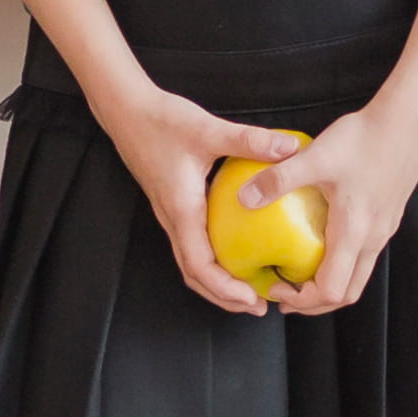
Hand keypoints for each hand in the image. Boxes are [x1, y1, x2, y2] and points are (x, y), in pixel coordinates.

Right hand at [97, 83, 307, 316]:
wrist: (126, 110)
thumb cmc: (162, 120)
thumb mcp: (208, 129)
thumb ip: (249, 140)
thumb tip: (291, 148)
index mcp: (181, 209)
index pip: (199, 264)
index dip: (224, 288)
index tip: (251, 298)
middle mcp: (173, 219)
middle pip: (194, 275)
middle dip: (224, 296)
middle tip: (257, 306)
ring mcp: (171, 215)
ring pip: (191, 263)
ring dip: (217, 282)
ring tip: (248, 291)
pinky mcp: (173, 206)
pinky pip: (192, 245)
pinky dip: (212, 261)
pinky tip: (236, 253)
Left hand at [251, 98, 417, 317]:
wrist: (408, 119)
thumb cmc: (364, 138)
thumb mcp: (316, 157)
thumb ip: (279, 179)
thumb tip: (243, 199)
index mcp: (354, 232)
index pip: (332, 290)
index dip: (303, 300)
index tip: (276, 288)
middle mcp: (373, 239)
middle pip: (348, 293)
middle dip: (315, 303)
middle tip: (284, 292)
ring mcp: (384, 229)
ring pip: (358, 275)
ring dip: (329, 284)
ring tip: (299, 272)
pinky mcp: (388, 216)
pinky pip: (364, 256)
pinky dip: (340, 263)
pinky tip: (320, 239)